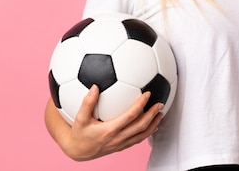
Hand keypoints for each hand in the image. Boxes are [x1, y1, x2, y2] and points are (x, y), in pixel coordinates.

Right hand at [48, 86, 163, 160]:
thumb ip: (87, 102)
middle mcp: (118, 138)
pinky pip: (137, 140)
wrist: (77, 151)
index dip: (140, 105)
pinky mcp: (121, 147)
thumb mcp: (79, 118)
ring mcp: (121, 144)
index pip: (130, 116)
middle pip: (141, 126)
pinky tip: (152, 126)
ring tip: (161, 114)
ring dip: (153, 124)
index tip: (147, 94)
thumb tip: (94, 86)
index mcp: (109, 130)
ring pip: (142, 135)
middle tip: (160, 104)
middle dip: (152, 115)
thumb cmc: (79, 133)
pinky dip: (147, 133)